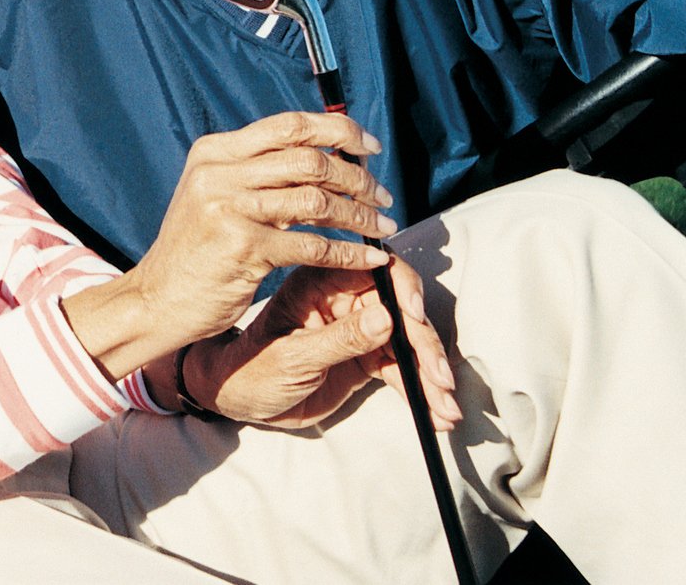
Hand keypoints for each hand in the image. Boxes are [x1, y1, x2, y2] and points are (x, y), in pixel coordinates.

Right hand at [129, 111, 398, 350]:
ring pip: (317, 201)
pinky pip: (314, 245)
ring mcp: (228, 207)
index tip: (370, 148)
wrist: (158, 299)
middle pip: (309, 159)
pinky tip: (369, 258)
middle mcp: (219, 172)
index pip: (289, 125)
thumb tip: (324, 159)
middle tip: (382, 196)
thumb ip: (258, 175)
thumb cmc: (198, 251)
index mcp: (214, 152)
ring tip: (382, 227)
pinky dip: (349, 253)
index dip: (338, 131)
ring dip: (360, 215)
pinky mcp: (242, 246)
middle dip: (357, 178)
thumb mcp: (216, 197)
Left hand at [191, 256, 459, 430]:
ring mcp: (358, 327)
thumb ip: (339, 339)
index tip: (416, 319)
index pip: (375, 269)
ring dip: (429, 374)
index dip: (403, 291)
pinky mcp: (366, 356)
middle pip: (401, 309)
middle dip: (424, 345)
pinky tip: (438, 414)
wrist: (239, 397)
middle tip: (440, 379)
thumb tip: (387, 318)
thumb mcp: (293, 357)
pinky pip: (401, 368)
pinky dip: (420, 389)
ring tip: (446, 409)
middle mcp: (345, 298)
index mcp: (321, 281)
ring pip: (407, 343)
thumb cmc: (252, 368)